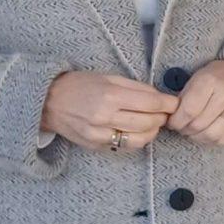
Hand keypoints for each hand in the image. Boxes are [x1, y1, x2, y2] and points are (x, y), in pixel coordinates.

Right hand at [43, 72, 178, 152]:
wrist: (48, 102)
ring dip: (153, 131)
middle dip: (162, 117)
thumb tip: (160, 97)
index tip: (174, 103)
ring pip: (140, 139)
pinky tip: (138, 131)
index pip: (150, 102)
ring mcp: (99, 134)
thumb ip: (136, 87)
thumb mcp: (108, 77)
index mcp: (110, 95)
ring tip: (154, 122)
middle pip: (148, 122)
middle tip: (166, 112)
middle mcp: (105, 117)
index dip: (168, 103)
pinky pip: (125, 146)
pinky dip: (137, 139)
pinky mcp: (95, 145)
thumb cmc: (80, 85)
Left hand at [166, 55, 223, 144]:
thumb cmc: (219, 75)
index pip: (189, 110)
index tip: (172, 122)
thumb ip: (185, 97)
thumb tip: (172, 118)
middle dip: (184, 129)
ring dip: (197, 137)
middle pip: (198, 124)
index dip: (176, 121)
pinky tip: (206, 133)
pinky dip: (210, 140)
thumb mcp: (198, 77)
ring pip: (211, 135)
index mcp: (210, 81)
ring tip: (193, 131)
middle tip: (181, 127)